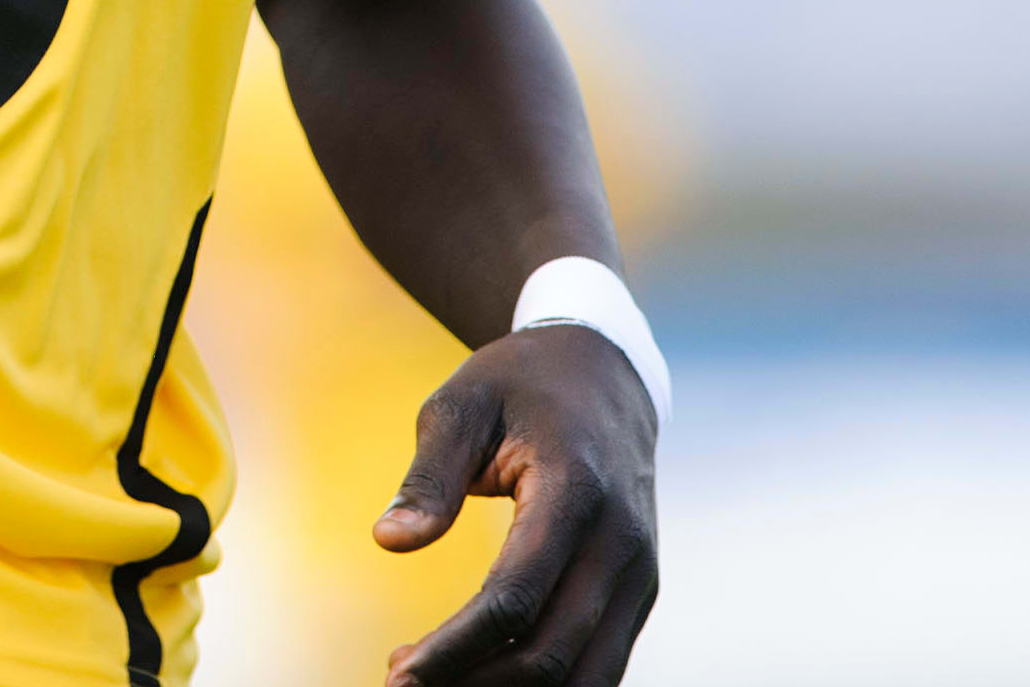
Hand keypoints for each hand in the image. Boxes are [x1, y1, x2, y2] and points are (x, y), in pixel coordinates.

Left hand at [376, 324, 657, 685]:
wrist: (605, 373)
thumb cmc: (518, 384)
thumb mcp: (461, 406)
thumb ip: (428, 476)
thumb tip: (389, 541)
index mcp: (575, 492)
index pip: (514, 599)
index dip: (455, 649)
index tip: (397, 672)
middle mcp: (621, 544)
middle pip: (551, 653)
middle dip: (475, 683)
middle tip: (401, 686)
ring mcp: (640, 574)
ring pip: (586, 676)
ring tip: (441, 685)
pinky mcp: (639, 592)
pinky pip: (600, 664)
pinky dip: (548, 685)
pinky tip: (485, 677)